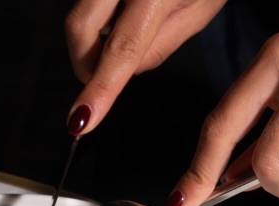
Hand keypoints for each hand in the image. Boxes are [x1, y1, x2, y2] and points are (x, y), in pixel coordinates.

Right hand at [64, 0, 226, 132]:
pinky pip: (87, 2)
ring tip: (129, 28)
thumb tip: (120, 74)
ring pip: (79, 15)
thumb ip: (158, 48)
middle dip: (86, 62)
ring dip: (93, 38)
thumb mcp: (199, 12)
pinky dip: (99, 17)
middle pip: (79, 28)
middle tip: (106, 74)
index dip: (99, 89)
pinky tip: (124, 11)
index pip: (121, 50)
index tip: (81, 122)